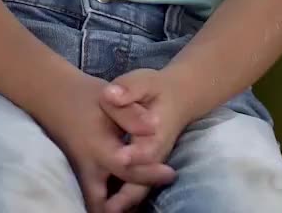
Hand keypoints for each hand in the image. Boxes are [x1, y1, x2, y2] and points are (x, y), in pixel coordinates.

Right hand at [33, 71, 175, 212]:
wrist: (53, 96)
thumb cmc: (85, 97)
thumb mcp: (109, 97)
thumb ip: (131, 115)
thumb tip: (154, 128)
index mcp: (97, 147)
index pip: (126, 168)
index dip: (148, 173)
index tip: (170, 173)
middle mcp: (87, 167)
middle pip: (103, 202)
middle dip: (122, 207)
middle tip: (141, 207)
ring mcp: (80, 174)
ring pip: (95, 202)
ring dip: (113, 206)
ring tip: (133, 207)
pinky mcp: (78, 175)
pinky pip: (93, 196)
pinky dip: (105, 201)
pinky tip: (121, 200)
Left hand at [97, 69, 195, 212]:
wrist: (179, 97)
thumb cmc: (158, 89)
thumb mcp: (145, 81)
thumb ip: (130, 88)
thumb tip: (111, 94)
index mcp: (155, 131)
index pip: (147, 148)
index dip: (135, 154)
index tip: (120, 158)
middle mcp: (155, 152)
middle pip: (143, 178)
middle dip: (127, 194)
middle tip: (108, 207)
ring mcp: (150, 163)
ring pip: (139, 188)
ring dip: (122, 202)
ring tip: (102, 212)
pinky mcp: (143, 166)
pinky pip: (134, 187)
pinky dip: (121, 199)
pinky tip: (102, 207)